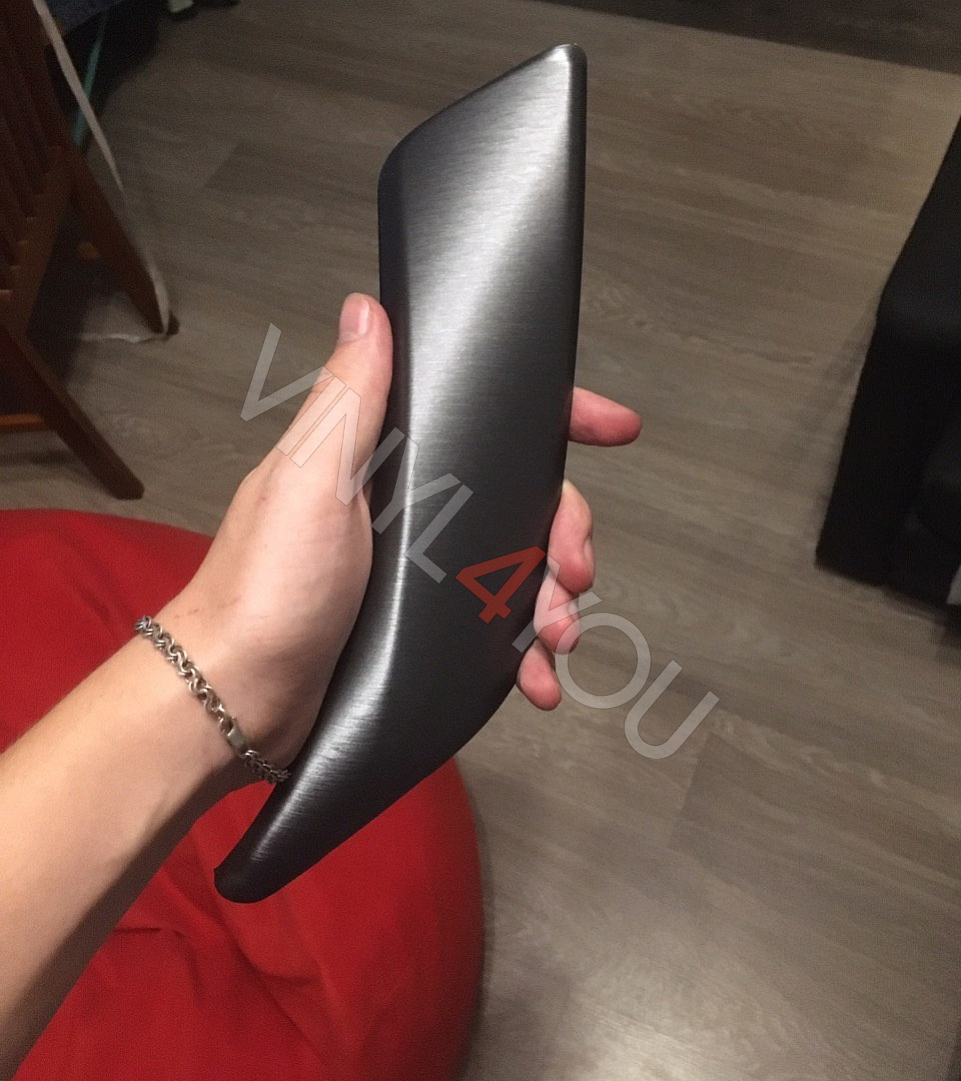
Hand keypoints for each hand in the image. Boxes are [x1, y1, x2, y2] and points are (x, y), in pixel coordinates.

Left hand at [159, 294, 639, 773]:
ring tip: (558, 633)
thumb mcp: (310, 480)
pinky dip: (527, 651)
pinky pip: (497, 629)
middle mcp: (411, 512)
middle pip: (522, 502)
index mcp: (388, 463)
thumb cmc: (265, 589)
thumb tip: (367, 309)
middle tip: (573, 568)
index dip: (554, 418)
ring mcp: (422, 574)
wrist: (238, 701)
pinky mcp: (426, 631)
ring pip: (520, 568)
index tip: (611, 426)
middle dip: (567, 531)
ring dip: (556, 599)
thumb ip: (349, 400)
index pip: (485, 420)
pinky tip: (537, 675)